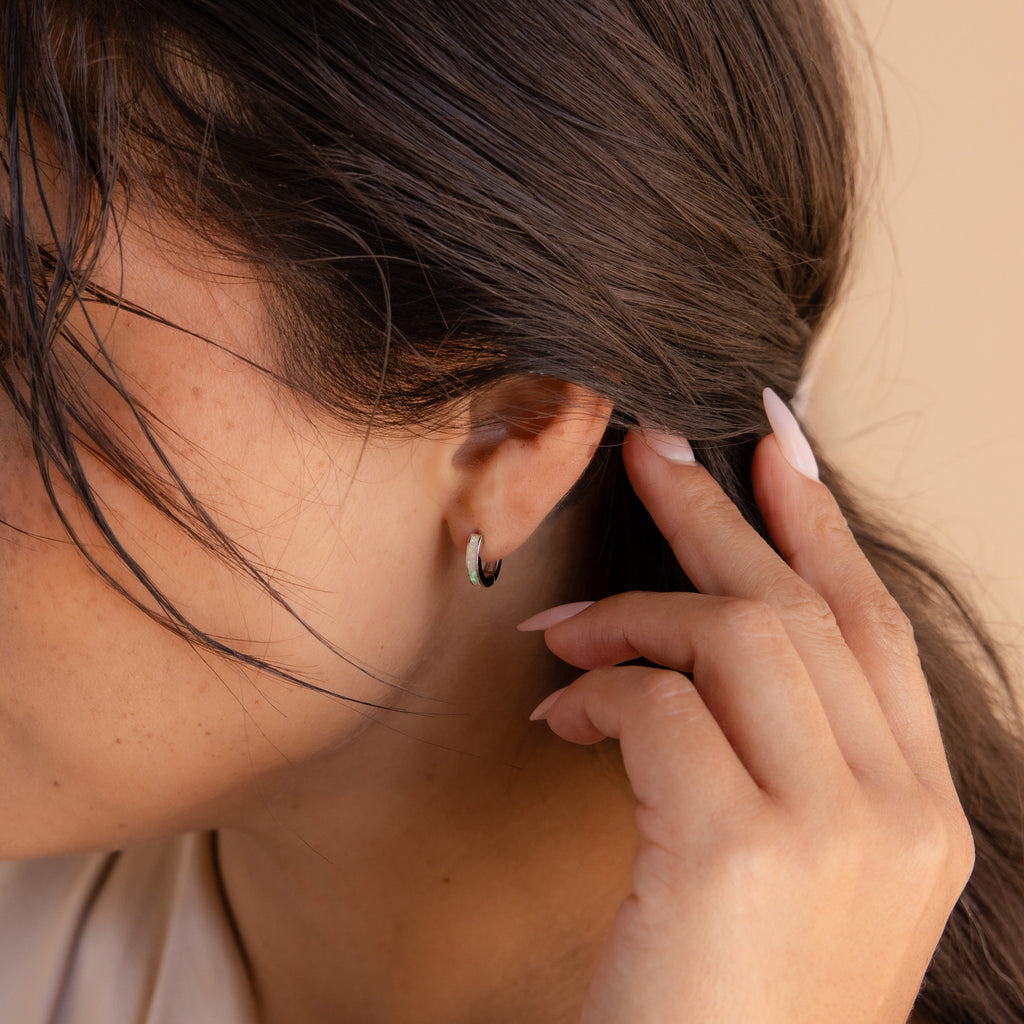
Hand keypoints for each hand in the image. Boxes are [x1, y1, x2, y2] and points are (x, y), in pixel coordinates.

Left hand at [522, 411, 973, 1023]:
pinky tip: (560, 716)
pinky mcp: (741, 854)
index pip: (874, 628)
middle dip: (722, 516)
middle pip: (807, 608)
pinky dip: (600, 689)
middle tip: (656, 451)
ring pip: (742, 635)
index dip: (821, 527)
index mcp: (922, 816)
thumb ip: (787, 758)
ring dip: (636, 610)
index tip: (775, 450)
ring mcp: (835, 833)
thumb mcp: (796, 873)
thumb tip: (709, 644)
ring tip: (567, 627)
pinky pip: (661, 705)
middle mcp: (902, 815)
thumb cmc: (734, 1002)